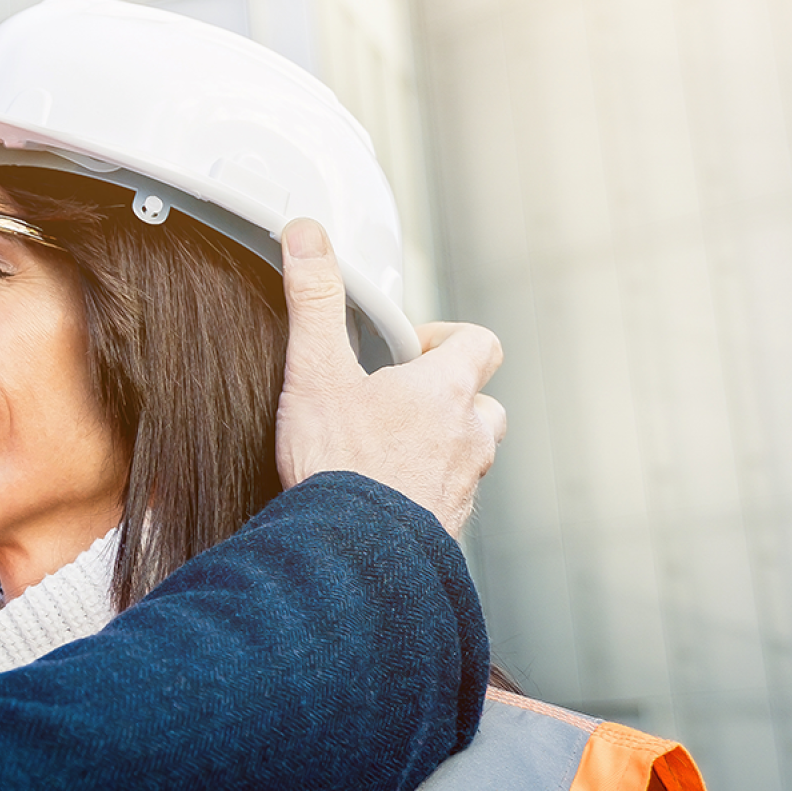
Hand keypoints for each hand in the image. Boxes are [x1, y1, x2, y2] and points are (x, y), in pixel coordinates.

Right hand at [272, 218, 504, 535]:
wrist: (352, 556)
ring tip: (393, 450)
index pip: (481, 344)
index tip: (409, 349)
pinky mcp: (447, 529)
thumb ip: (313, 299)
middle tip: (399, 402)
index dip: (449, 339)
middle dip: (450, 398)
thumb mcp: (316, 370)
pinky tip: (384, 499)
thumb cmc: (339, 464)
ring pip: (472, 455)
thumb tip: (307, 234)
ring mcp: (463, 487)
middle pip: (484, 403)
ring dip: (444, 447)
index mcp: (445, 392)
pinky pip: (449, 500)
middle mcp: (467, 438)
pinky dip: (426, 493)